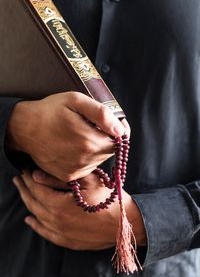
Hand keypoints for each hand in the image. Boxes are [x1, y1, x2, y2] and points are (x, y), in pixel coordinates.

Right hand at [7, 92, 129, 180]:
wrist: (24, 128)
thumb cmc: (50, 111)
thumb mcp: (76, 101)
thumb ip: (101, 114)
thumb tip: (119, 129)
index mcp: (89, 141)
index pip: (119, 141)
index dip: (118, 131)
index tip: (111, 122)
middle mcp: (85, 160)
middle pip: (109, 151)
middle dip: (106, 138)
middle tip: (92, 125)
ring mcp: (76, 170)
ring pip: (99, 159)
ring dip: (95, 147)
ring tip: (80, 134)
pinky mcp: (69, 175)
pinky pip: (87, 166)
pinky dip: (86, 156)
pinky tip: (74, 145)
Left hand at [13, 170, 146, 249]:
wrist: (124, 223)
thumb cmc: (108, 199)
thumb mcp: (88, 181)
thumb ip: (60, 178)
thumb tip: (36, 175)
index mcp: (59, 204)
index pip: (36, 188)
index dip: (28, 178)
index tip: (24, 170)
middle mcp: (55, 220)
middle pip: (33, 202)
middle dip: (24, 189)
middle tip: (18, 179)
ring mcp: (60, 232)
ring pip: (36, 216)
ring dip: (28, 203)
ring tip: (22, 193)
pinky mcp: (67, 240)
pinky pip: (45, 233)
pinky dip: (35, 225)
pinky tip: (30, 220)